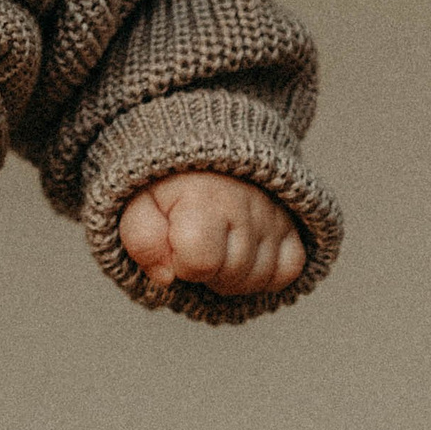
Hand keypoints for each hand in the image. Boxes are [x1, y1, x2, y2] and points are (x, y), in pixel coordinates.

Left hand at [119, 171, 306, 296]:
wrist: (202, 150)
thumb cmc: (165, 184)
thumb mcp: (138, 203)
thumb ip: (141, 239)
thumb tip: (166, 277)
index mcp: (203, 199)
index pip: (201, 262)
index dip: (181, 265)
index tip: (172, 245)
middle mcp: (247, 207)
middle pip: (231, 276)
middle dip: (205, 272)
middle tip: (192, 243)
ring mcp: (274, 216)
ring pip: (259, 279)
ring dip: (232, 276)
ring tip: (214, 247)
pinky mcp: (292, 224)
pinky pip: (288, 271)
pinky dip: (264, 274)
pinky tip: (241, 255)